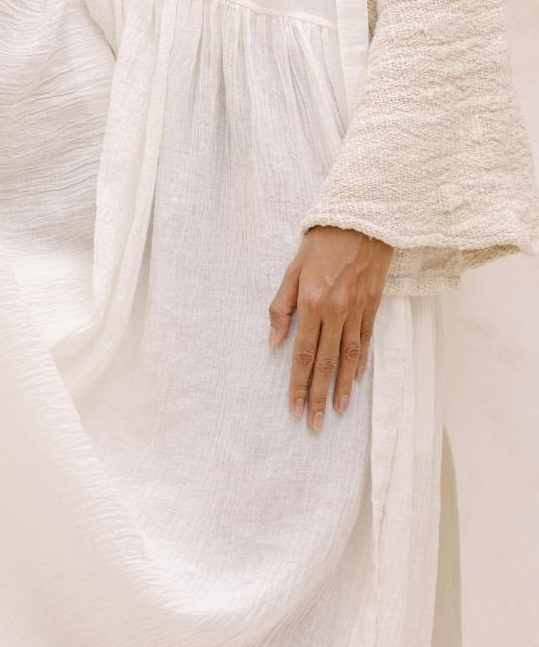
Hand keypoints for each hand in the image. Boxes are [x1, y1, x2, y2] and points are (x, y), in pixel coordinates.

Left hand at [267, 226, 392, 430]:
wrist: (360, 222)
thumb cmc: (320, 243)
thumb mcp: (291, 270)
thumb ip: (280, 307)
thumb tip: (274, 342)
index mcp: (310, 303)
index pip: (302, 354)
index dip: (297, 384)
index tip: (294, 408)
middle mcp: (334, 312)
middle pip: (325, 364)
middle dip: (317, 396)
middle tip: (314, 424)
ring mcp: (356, 311)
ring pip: (348, 359)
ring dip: (341, 388)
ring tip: (337, 411)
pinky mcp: (372, 307)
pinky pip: (365, 342)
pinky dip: (359, 364)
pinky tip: (355, 380)